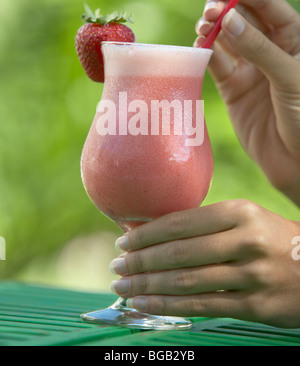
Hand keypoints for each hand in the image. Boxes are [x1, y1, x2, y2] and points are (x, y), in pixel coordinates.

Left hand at [110, 201, 299, 327]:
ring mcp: (251, 275)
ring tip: (123, 286)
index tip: (123, 241)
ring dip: (148, 286)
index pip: (180, 222)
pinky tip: (146, 305)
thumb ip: (205, 224)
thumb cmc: (270, 239)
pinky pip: (202, 307)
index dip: (147, 234)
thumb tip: (153, 233)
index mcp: (239, 212)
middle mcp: (245, 241)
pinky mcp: (255, 306)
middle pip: (179, 253)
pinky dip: (168, 307)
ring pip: (186, 282)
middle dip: (140, 261)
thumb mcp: (246, 218)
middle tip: (116, 266)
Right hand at [195, 0, 299, 205]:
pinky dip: (205, 53)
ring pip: (226, 39)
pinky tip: (199, 46)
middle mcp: (269, 49)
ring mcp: (249, 68)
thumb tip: (229, 19)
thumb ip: (260, 49)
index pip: (268, 5)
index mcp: (293, 38)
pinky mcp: (232, 88)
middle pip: (243, 17)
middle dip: (225, 9)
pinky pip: (216, 64)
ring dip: (212, 29)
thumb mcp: (290, 77)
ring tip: (203, 27)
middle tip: (210, 10)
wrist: (296, 161)